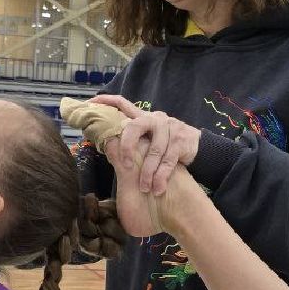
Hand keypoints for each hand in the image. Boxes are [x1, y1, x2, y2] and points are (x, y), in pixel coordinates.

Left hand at [87, 95, 201, 196]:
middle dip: (127, 147)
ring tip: (145, 188)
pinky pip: (168, 160)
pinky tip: (158, 188)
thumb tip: (108, 147)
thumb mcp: (148, 140)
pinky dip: (161, 176)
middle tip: (125, 166)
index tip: (92, 103)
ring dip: (148, 172)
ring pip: (153, 150)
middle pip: (135, 127)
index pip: (123, 104)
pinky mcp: (181, 139)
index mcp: (143, 118)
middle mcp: (155, 118)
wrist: (196, 148)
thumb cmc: (166, 146)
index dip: (107, 102)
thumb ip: (132, 140)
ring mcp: (169, 127)